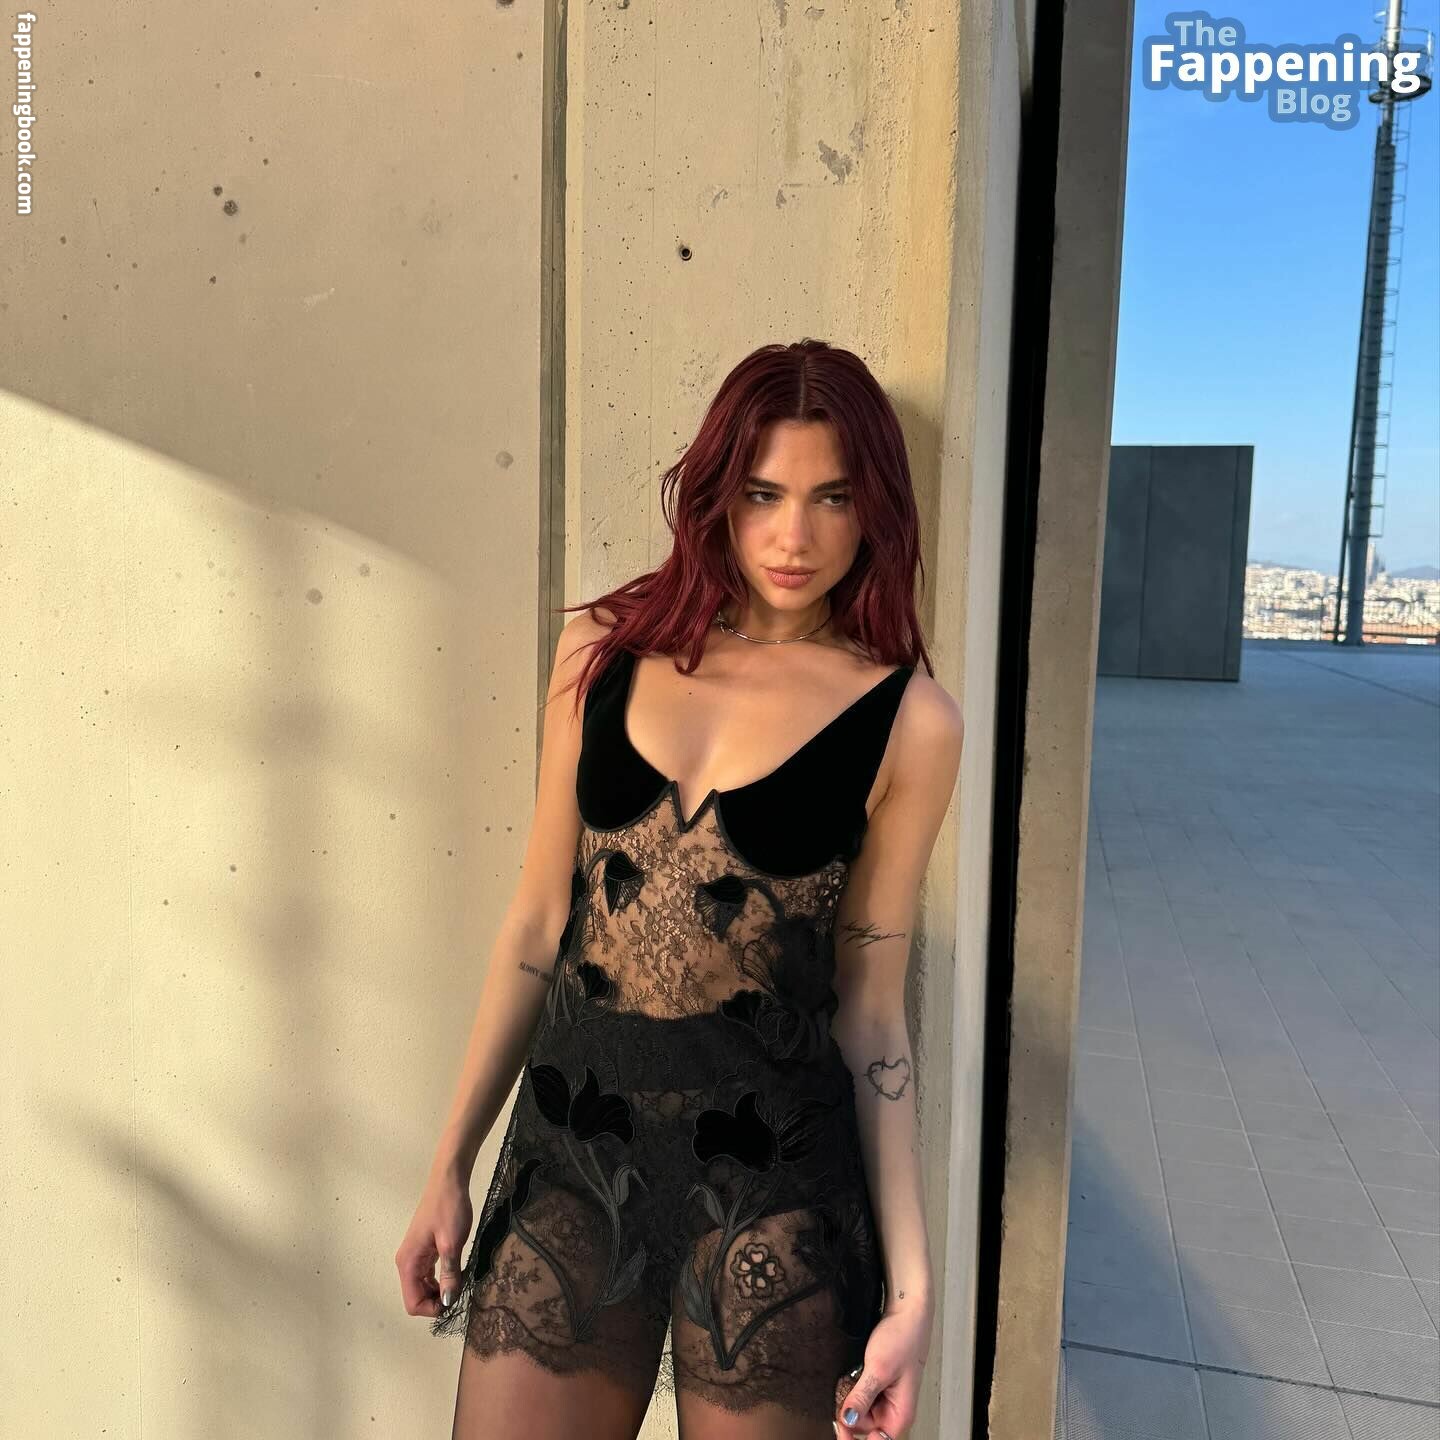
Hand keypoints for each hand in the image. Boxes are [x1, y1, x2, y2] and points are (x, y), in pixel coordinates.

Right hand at [395, 1163, 472, 1318]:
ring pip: (422, 1287)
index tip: (454, 1298)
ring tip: (460, 1279)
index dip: (432, 1308)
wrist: (449, 1182)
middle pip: (416, 1297)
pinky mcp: (424, 1250)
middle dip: (437, 1300)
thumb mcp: (451, 1244)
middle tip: (460, 1289)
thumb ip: (448, 1274)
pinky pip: (428, 1274)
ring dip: (439, 1290)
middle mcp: (406, 1262)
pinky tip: (456, 1270)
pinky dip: (440, 1279)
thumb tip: (448, 1302)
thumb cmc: (449, 1209)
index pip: (412, 1303)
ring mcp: (414, 1256)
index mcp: (408, 1262)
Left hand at [833, 1303, 931, 1438]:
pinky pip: (860, 1396)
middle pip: (863, 1427)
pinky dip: (851, 1389)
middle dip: (849, 1413)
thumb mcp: (878, 1369)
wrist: (906, 1311)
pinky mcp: (877, 1385)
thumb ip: (862, 1397)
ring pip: (859, 1412)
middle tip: (842, 1393)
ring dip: (849, 1400)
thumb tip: (847, 1420)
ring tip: (848, 1380)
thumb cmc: (903, 1338)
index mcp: (900, 1414)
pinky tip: (849, 1377)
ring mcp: (885, 1398)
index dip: (854, 1436)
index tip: (840, 1422)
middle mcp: (893, 1410)